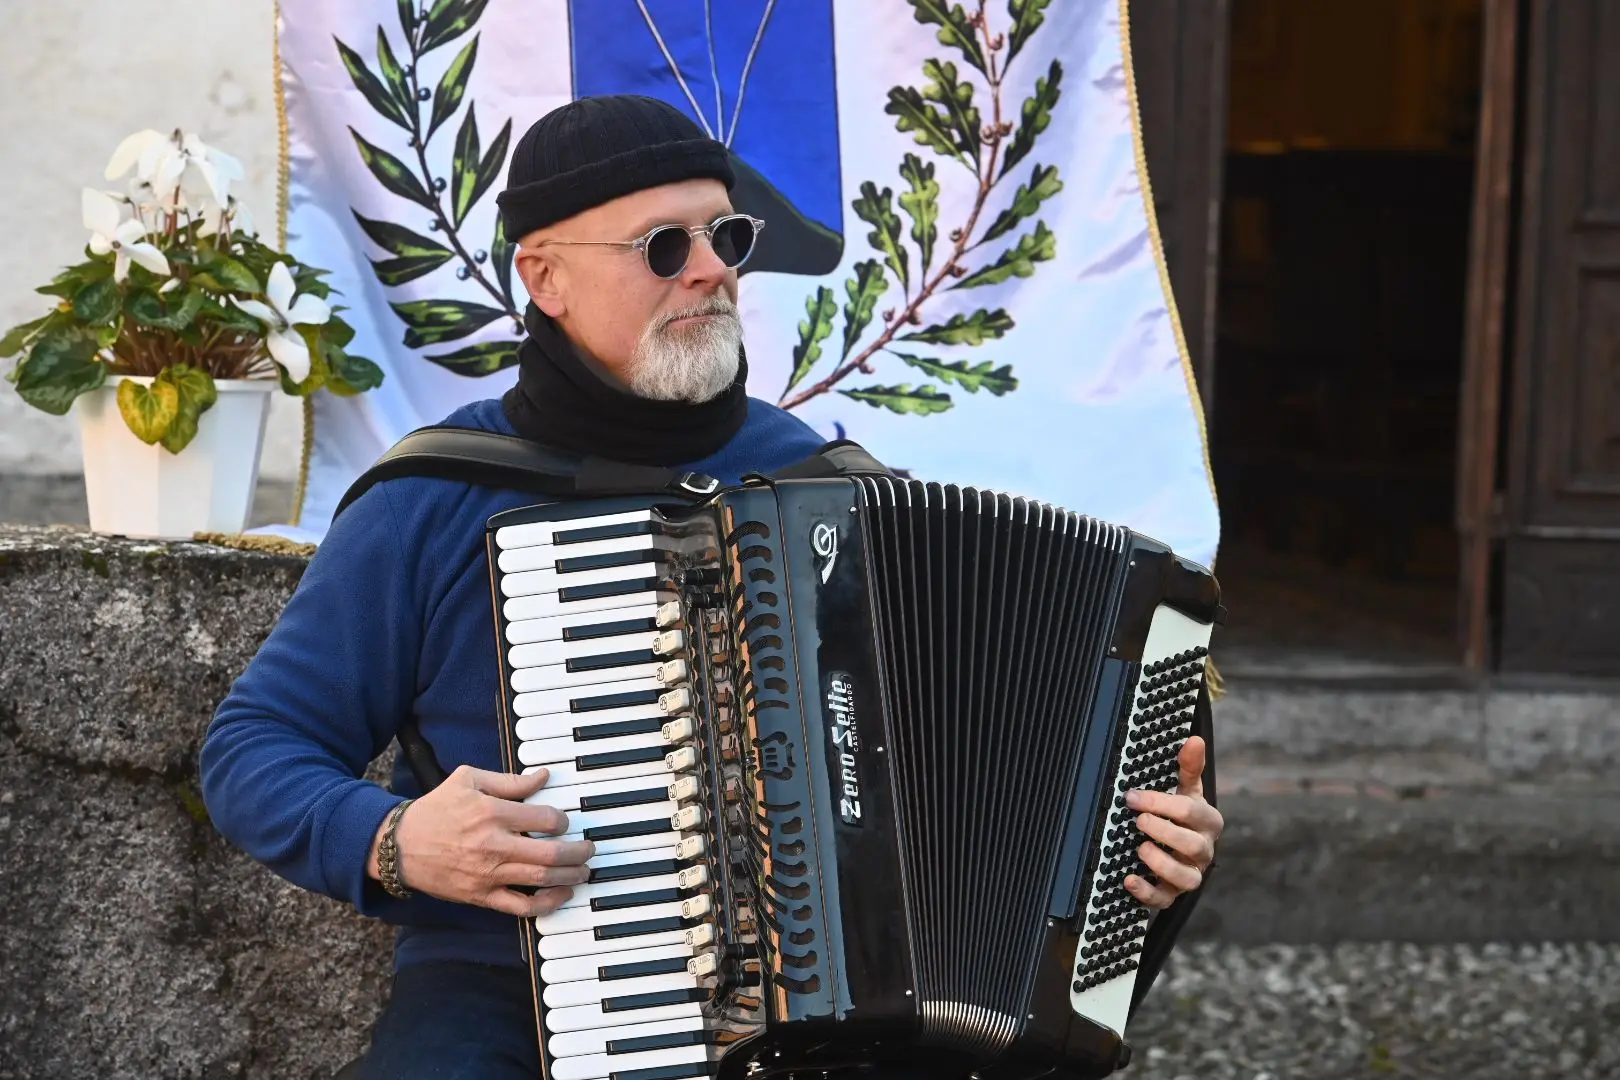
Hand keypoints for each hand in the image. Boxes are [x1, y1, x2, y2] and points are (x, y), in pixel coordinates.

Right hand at [369, 765, 593, 917]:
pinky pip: (521, 906)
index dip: (562, 820)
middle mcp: (493, 845)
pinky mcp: (482, 896)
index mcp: (491, 812)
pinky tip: (561, 895)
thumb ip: (509, 781)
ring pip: (541, 879)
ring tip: (584, 870)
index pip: (545, 818)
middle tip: (589, 849)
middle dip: (579, 852)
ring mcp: (488, 874)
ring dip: (570, 876)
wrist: (399, 845)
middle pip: (551, 852)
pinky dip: (546, 904)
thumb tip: (543, 776)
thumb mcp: (469, 779)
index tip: (564, 822)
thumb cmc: (436, 809)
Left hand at [1123, 735, 1221, 908]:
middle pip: (1191, 845)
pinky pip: (1164, 899)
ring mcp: (1190, 874)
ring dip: (1161, 864)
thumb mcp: (1188, 790)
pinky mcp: (1173, 893)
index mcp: (1208, 822)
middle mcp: (1203, 850)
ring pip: (1185, 877)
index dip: (1162, 803)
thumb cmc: (1184, 816)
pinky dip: (1147, 892)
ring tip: (1141, 848)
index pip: (1191, 812)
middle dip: (1164, 831)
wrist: (1184, 848)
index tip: (1133, 796)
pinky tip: (1130, 879)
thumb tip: (1194, 739)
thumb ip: (1189, 767)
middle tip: (1139, 820)